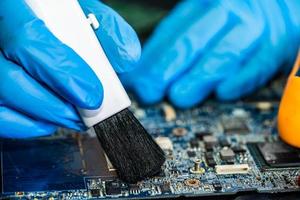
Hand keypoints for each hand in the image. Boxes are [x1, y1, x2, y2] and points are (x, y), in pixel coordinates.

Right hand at [0, 0, 140, 137]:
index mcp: (12, 6)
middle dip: (56, 105)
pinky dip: (25, 124)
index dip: (63, 73)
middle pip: (9, 80)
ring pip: (2, 101)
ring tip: (76, 117)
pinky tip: (49, 120)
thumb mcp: (81, 10)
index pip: (29, 40)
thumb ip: (105, 29)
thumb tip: (126, 59)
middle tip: (88, 112)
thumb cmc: (56, 12)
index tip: (93, 96)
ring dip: (44, 117)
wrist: (35, 12)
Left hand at [122, 0, 299, 107]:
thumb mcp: (199, 25)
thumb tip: (141, 76)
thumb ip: (172, 47)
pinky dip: (240, 80)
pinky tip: (222, 92)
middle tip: (150, 91)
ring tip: (179, 96)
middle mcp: (227, 13)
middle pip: (192, 41)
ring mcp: (252, 29)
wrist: (275, 9)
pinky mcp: (275, 46)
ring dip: (199, 78)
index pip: (171, 34)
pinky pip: (257, 65)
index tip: (136, 82)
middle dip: (167, 69)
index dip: (151, 60)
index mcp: (203, 6)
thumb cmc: (230, 23)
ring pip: (223, 54)